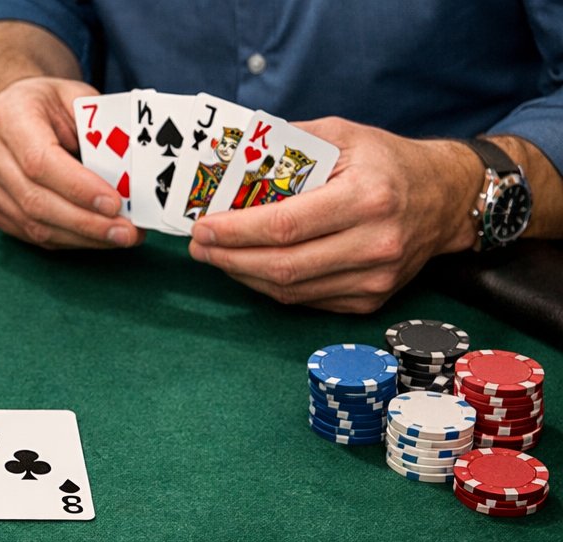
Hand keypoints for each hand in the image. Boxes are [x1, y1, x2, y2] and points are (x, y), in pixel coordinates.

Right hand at [0, 77, 143, 249]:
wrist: (9, 110)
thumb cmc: (48, 104)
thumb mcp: (78, 99)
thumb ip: (98, 131)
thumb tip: (128, 178)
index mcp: (8, 116)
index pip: (40, 162)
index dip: (78, 188)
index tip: (114, 204)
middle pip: (36, 201)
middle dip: (86, 222)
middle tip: (126, 232)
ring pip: (34, 225)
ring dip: (81, 237)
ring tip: (118, 237)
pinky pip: (31, 234)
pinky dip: (68, 239)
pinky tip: (95, 237)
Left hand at [188, 118, 478, 312]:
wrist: (447, 197)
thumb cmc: (387, 162)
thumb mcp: (342, 136)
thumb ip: (287, 146)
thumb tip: (229, 160)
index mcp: (368, 197)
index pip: (286, 225)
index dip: (236, 232)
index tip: (202, 227)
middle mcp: (376, 243)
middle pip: (283, 266)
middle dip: (229, 259)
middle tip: (199, 247)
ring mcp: (376, 278)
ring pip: (290, 290)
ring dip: (244, 276)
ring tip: (217, 257)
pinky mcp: (371, 299)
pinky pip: (306, 300)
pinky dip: (271, 286)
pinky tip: (251, 268)